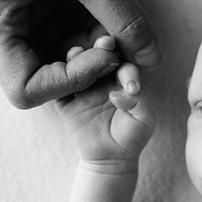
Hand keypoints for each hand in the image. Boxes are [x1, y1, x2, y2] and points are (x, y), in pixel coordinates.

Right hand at [0, 0, 160, 108]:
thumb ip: (120, 12)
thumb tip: (149, 56)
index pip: (25, 89)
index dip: (71, 82)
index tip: (105, 54)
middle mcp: (4, 24)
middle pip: (48, 80)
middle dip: (92, 77)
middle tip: (131, 62)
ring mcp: (24, 13)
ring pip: (66, 58)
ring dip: (102, 58)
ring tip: (129, 40)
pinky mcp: (45, 1)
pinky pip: (74, 33)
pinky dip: (100, 35)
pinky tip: (120, 23)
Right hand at [55, 34, 154, 165]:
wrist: (109, 158)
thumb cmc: (131, 136)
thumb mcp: (144, 119)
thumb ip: (139, 102)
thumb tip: (120, 91)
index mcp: (122, 79)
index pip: (124, 64)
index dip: (126, 67)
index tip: (128, 82)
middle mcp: (101, 78)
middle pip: (99, 57)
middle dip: (102, 48)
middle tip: (105, 43)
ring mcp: (82, 87)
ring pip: (77, 66)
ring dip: (77, 56)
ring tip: (77, 53)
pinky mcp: (65, 100)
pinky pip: (59, 87)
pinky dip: (57, 78)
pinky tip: (60, 71)